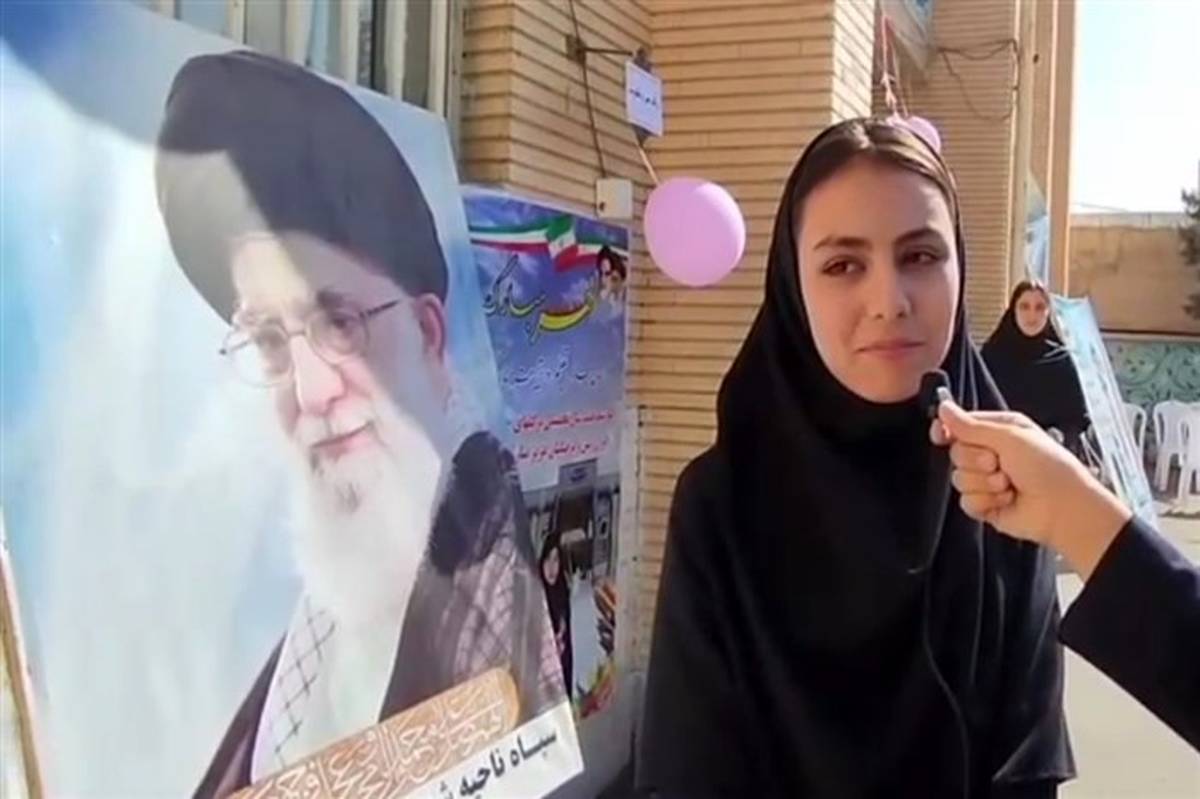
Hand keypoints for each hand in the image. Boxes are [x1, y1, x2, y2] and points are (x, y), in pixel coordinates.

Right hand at [931, 399, 1131, 578]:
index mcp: (999, 431)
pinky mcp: (986, 505)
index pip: (959, 426)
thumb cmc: (1047, 466)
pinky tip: (1006, 500)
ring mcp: (987, 481)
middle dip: (975, 460)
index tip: (941, 435)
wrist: (1063, 508)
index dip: (947, 430)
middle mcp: (992, 454)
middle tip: (998, 463)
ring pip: (959, 478)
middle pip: (956, 453)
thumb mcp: (1010, 436)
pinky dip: (985, 502)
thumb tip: (944, 408)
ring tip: (1008, 484)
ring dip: (984, 483)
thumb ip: (971, 425)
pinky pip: (966, 501)